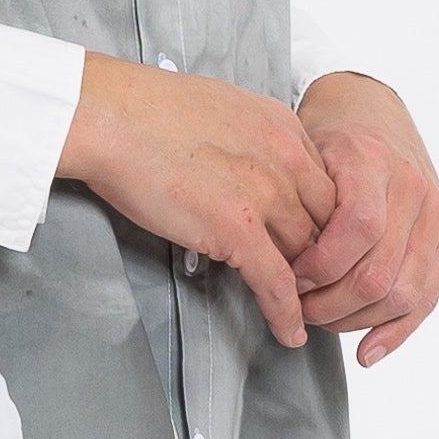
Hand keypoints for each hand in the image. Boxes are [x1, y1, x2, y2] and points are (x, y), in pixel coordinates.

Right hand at [56, 50, 338, 349]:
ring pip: (308, 255)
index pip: (325, 183)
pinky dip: (287, 313)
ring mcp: (266, 195)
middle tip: (314, 280)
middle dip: (324, 254)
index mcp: (281, 125)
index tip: (314, 238)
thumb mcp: (221, 106)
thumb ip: (248, 136)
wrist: (111, 116)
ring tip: (306, 310)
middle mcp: (286, 159)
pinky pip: (277, 283)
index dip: (322, 217)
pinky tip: (291, 332)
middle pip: (327, 222)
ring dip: (308, 287)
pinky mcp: (238, 229)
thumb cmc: (145, 107)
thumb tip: (243, 160)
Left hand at [290, 70, 438, 368]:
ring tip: (321, 320)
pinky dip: (397, 332)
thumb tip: (275, 267)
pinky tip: (367, 352)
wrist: (372, 110)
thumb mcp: (303, 152)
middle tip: (297, 307)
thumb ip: (296, 202)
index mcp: (373, 162)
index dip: (319, 264)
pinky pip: (428, 298)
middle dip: (331, 303)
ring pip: (403, 293)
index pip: (357, 229)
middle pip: (379, 272)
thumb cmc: (328, 136)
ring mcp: (436, 214)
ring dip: (356, 320)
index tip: (286, 276)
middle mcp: (414, 188)